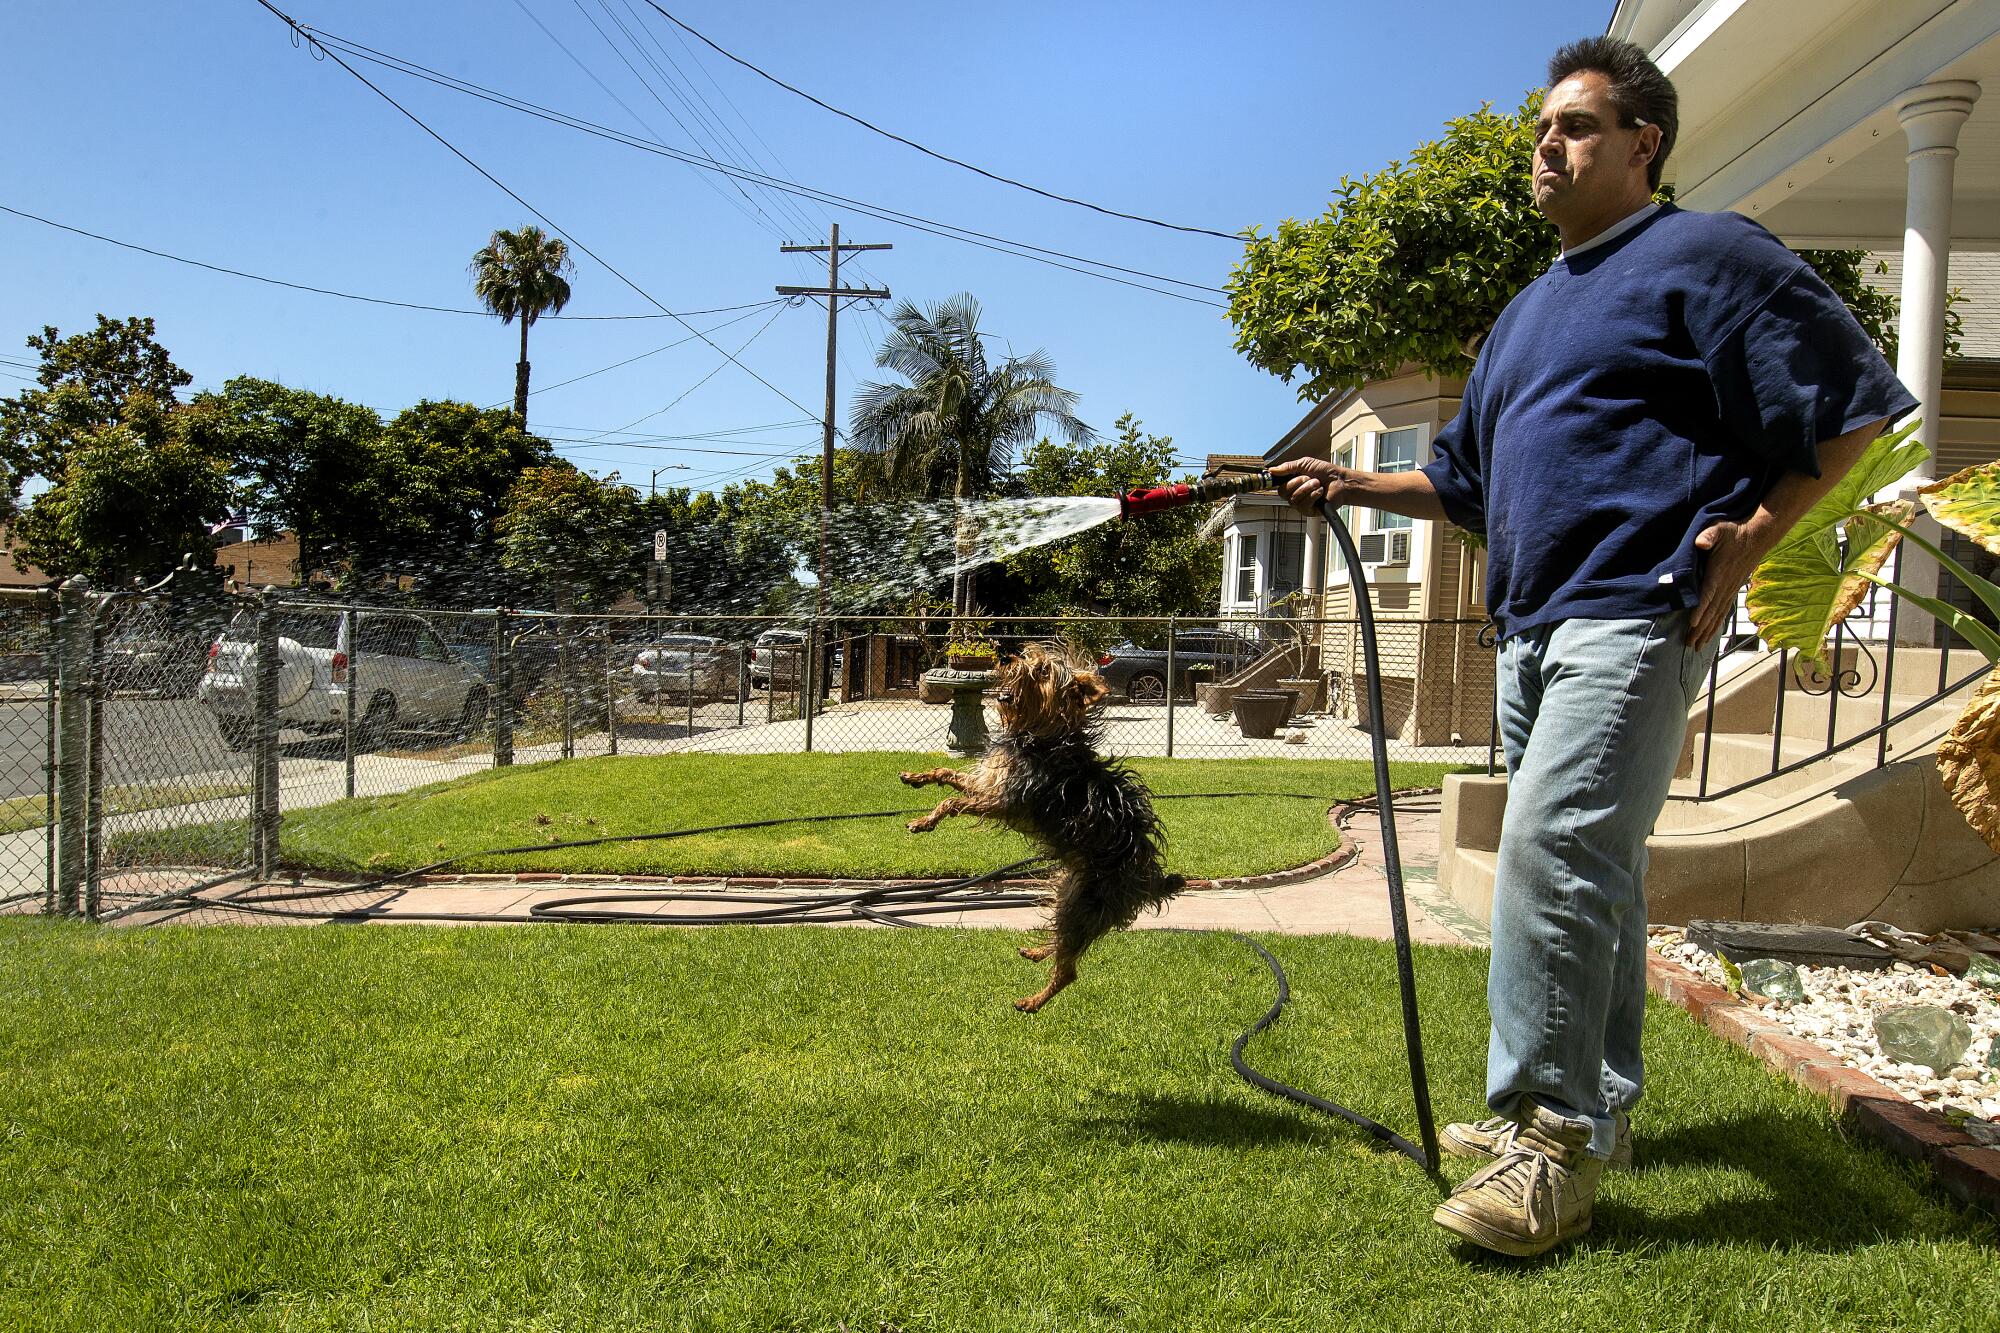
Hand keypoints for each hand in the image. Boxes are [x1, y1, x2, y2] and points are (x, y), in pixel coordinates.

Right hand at [1269, 458, 1356, 516]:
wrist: (1341, 482)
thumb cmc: (1326, 472)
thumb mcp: (1305, 463)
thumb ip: (1288, 467)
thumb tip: (1272, 469)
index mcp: (1292, 482)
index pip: (1276, 484)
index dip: (1272, 482)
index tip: (1270, 478)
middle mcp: (1294, 493)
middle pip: (1282, 492)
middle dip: (1297, 482)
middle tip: (1309, 477)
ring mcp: (1301, 503)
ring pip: (1294, 498)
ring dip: (1308, 488)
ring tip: (1318, 483)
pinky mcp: (1309, 511)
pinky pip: (1303, 505)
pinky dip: (1313, 496)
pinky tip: (1320, 492)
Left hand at [1689, 520, 1769, 646]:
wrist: (1757, 536)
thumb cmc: (1734, 532)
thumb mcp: (1720, 529)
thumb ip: (1709, 535)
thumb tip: (1701, 543)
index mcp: (1719, 573)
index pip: (1708, 594)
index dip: (1700, 610)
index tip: (1692, 625)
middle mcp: (1725, 585)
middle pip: (1711, 611)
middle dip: (1700, 629)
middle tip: (1689, 644)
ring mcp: (1731, 589)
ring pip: (1718, 614)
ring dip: (1707, 631)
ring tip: (1698, 646)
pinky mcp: (1733, 589)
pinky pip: (1724, 610)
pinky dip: (1717, 623)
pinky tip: (1711, 633)